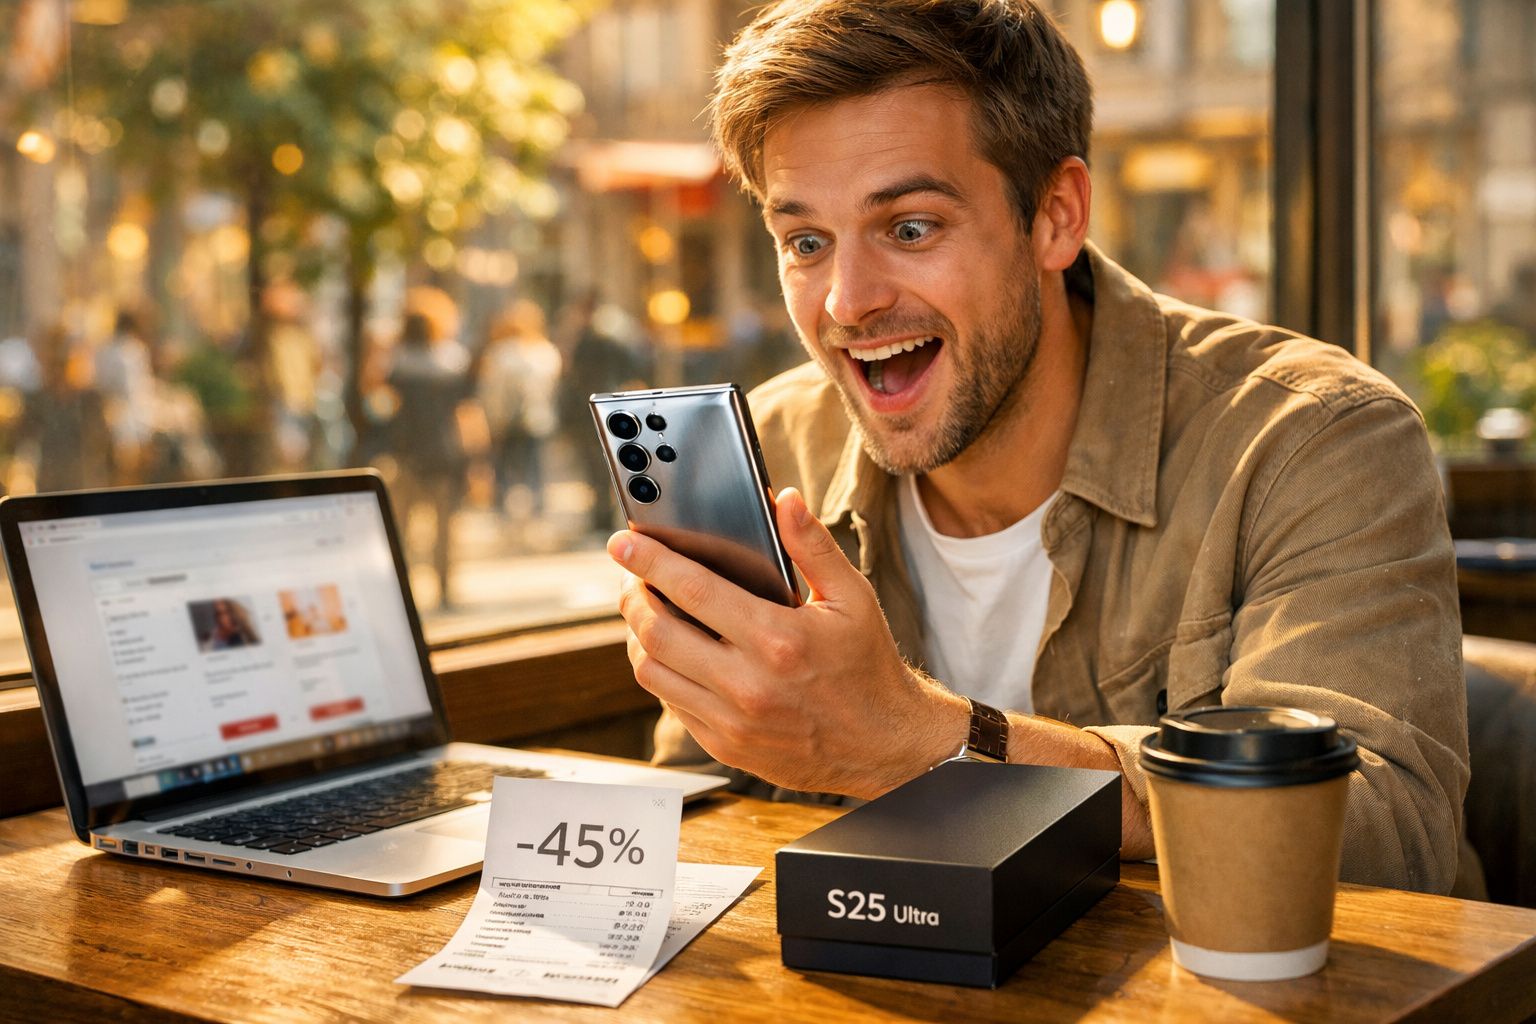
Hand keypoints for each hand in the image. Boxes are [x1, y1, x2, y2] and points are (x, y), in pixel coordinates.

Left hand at [610, 487, 967, 797]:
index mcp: (778, 639)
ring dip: (638, 637)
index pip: (693, 590)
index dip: (650, 561)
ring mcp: (733, 721)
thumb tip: (783, 499)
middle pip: (657, 633)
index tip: (624, 542)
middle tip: (630, 577)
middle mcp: (748, 684)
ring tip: (646, 613)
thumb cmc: (868, 667)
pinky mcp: (725, 746)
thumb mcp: (853, 598)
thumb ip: (812, 546)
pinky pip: (671, 704)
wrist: (884, 746)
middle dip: (632, 597)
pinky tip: (673, 653)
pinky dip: (661, 673)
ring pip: (652, 673)